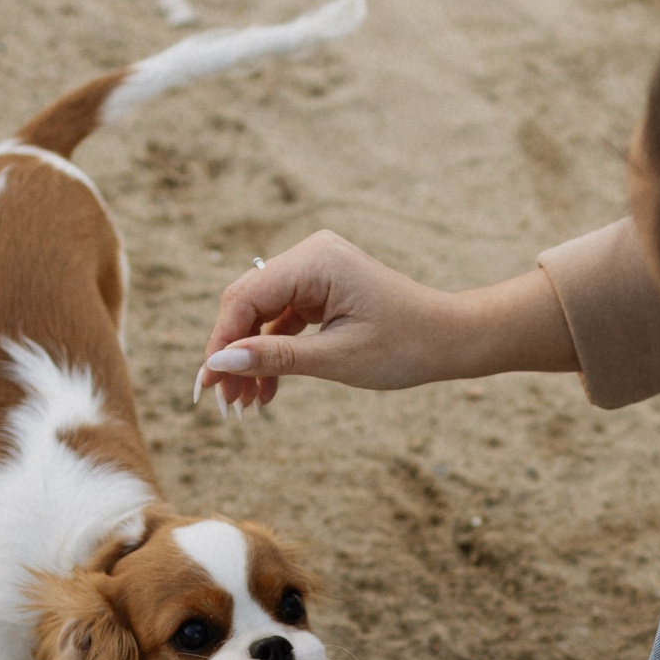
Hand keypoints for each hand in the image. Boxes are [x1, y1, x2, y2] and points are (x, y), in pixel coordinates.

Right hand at [196, 229, 577, 410]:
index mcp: (315, 260)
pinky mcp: (324, 290)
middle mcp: (311, 255)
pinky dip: (275, 351)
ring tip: (245, 404)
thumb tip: (218, 364)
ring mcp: (317, 271)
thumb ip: (274, 357)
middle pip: (249, 304)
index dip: (220, 342)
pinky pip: (285, 319)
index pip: (245, 298)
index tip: (207, 384)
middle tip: (223, 402)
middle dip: (233, 354)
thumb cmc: (405, 346)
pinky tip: (266, 390)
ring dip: (252, 357)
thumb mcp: (335, 358)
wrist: (453, 340)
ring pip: (263, 315)